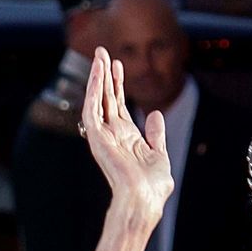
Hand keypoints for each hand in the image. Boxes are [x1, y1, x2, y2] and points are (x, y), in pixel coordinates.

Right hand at [81, 46, 173, 225]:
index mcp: (127, 138)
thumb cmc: (153, 186)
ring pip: (97, 99)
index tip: (119, 65)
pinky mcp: (96, 138)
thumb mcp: (160, 155)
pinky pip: (91, 109)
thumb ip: (156, 135)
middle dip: (104, 74)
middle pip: (106, 98)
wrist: (144, 199)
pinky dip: (93, 90)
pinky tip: (97, 72)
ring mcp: (103, 136)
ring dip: (97, 76)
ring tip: (99, 54)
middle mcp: (113, 134)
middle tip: (102, 51)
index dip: (118, 84)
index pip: (118, 105)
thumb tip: (156, 114)